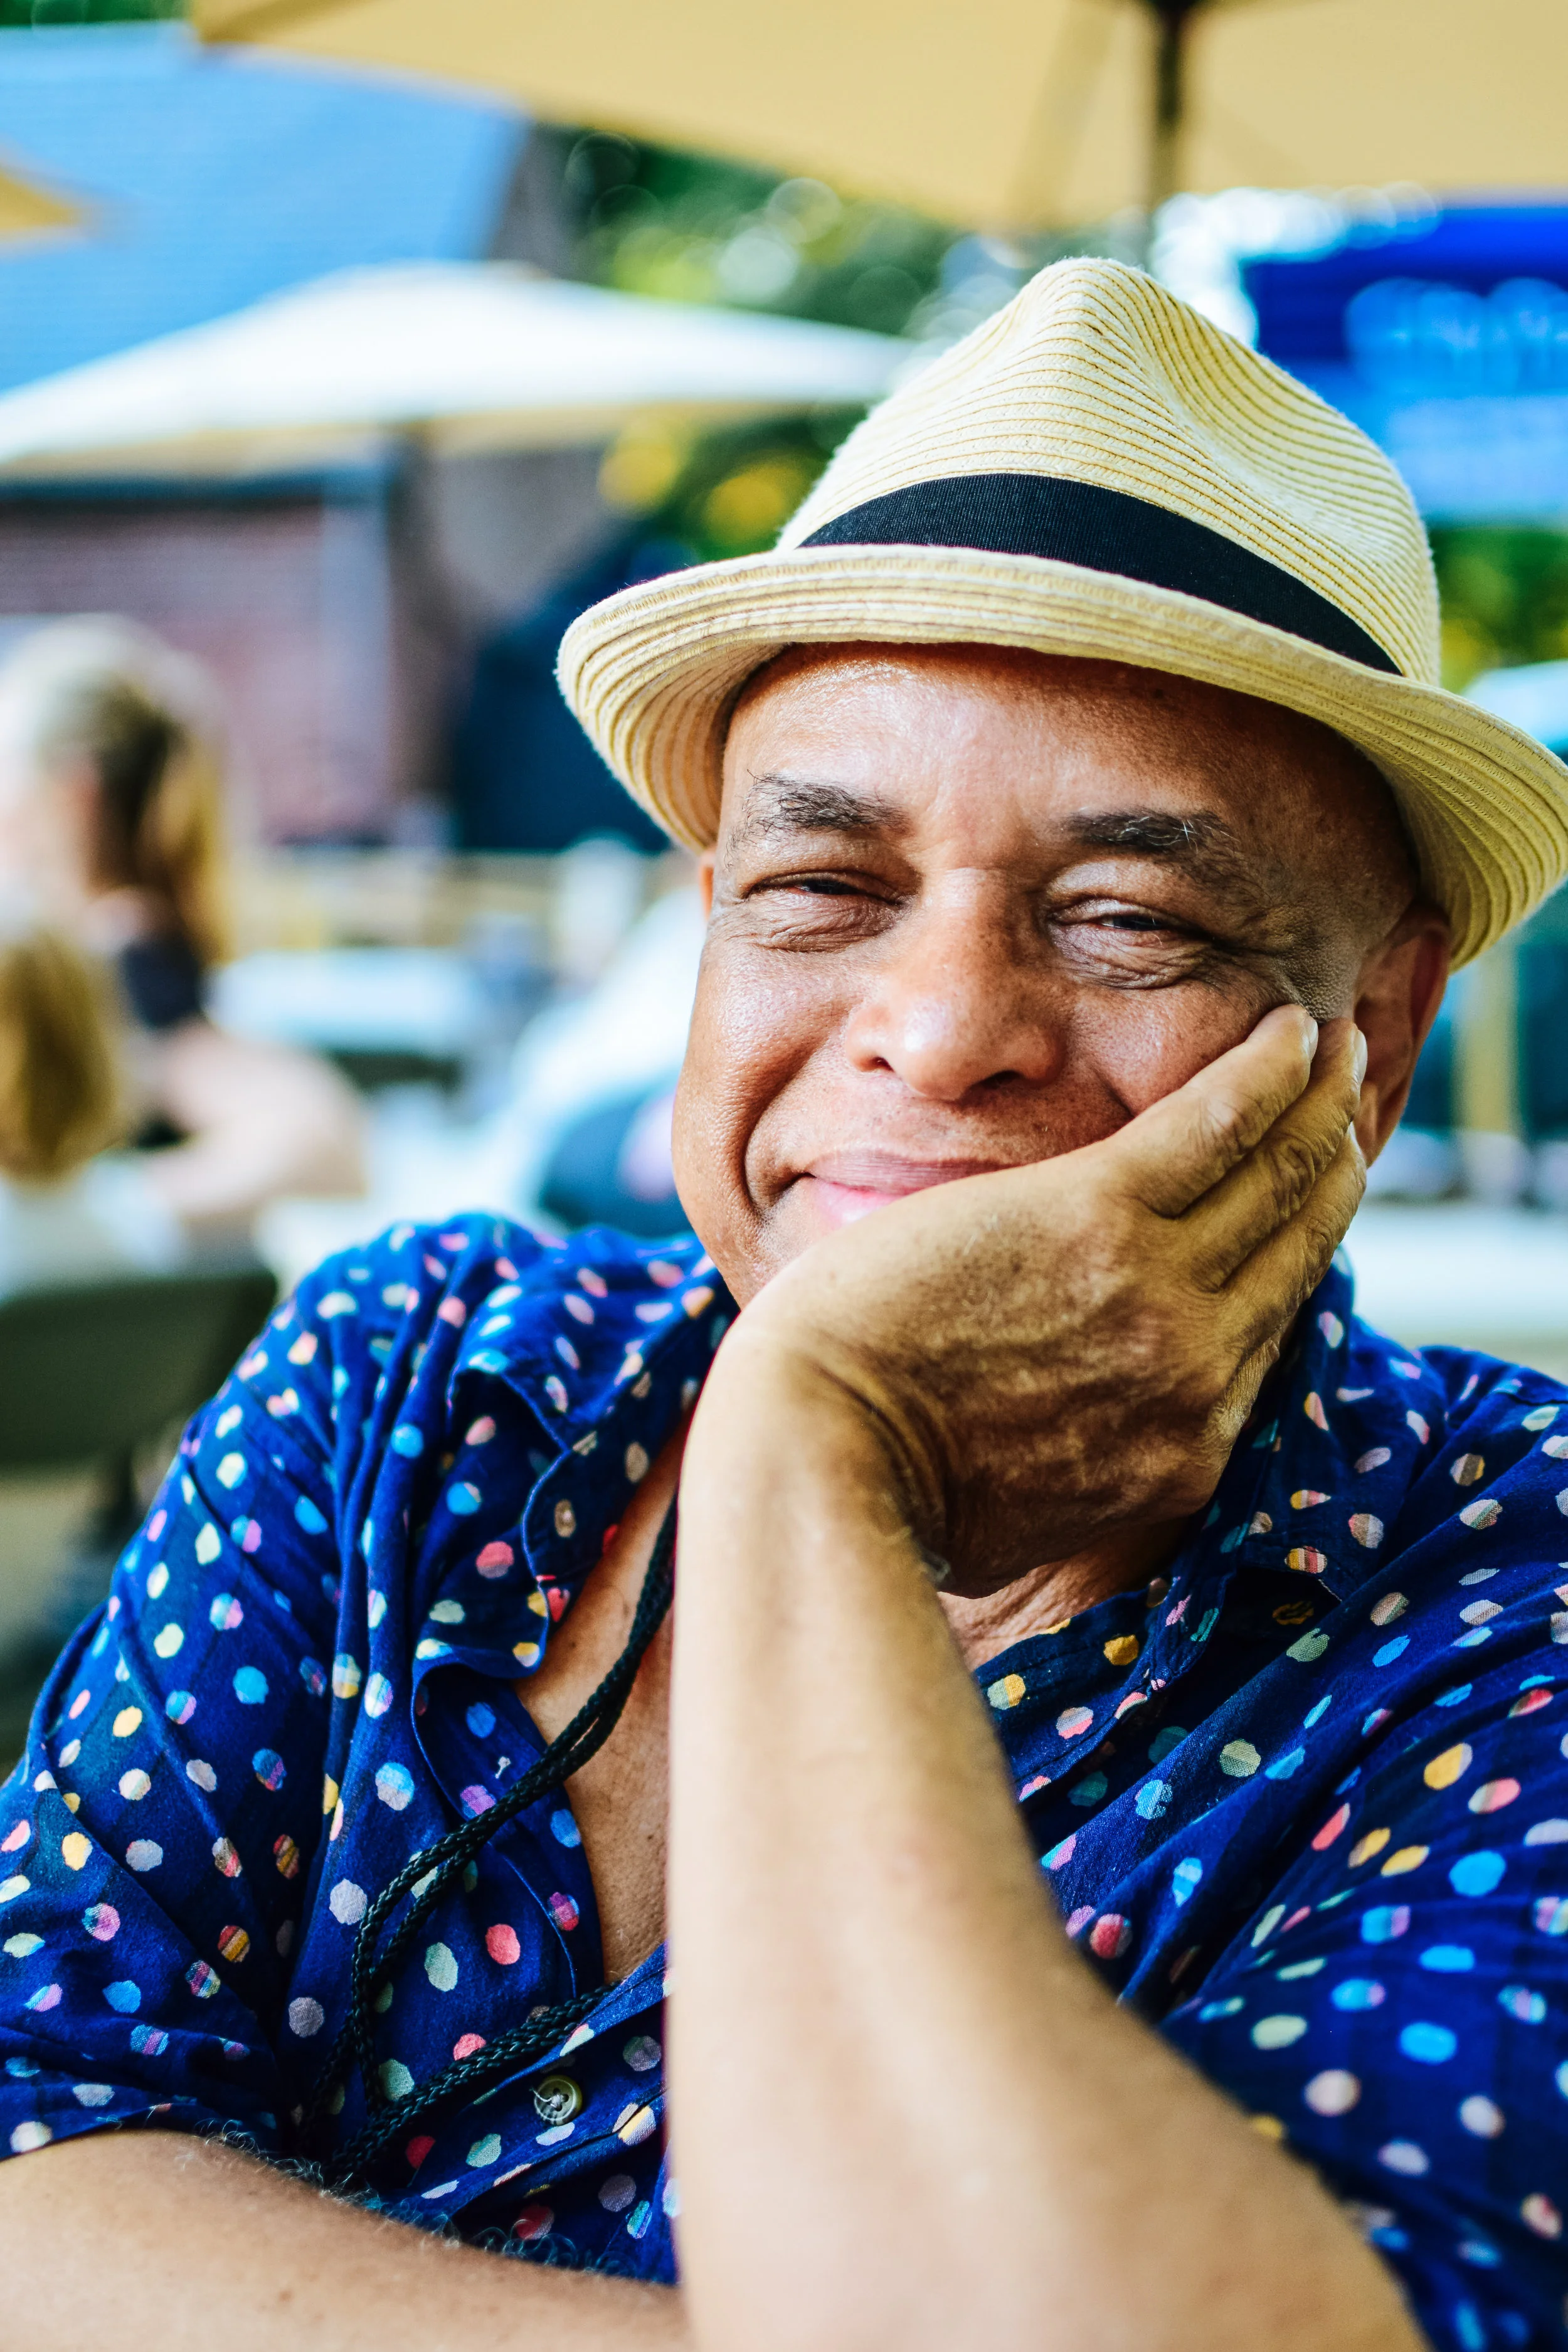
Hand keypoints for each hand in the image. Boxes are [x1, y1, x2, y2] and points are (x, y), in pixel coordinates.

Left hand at [705, 1007, 1365, 1592]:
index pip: (1269, 1333)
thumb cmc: (877, 1488)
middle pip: (1295, 1248)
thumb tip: (1062, 1440)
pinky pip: (1217, 1125)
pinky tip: (1286, 1028)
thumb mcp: (1015, 1516)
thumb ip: (1074, 1469)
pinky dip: (1264, 1070)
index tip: (1311, 1200)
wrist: (818, 1457)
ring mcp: (1156, 1295)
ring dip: (1319, 1101)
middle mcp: (1197, 1376)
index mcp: (1180, 1453)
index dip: (1299, 1254)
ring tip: (1338, 1046)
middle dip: (1331, 1165)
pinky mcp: (1096, 1216)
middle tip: (1347, 1103)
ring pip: (1277, 1177)